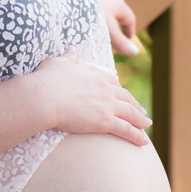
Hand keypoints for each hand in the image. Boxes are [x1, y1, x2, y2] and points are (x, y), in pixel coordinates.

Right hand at [30, 47, 151, 145]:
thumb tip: (73, 49)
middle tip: (141, 111)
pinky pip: (126, 129)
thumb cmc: (46, 80)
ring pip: (130, 113)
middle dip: (135, 105)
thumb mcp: (57, 63)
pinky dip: (136, 135)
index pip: (113, 83)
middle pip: (126, 97)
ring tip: (147, 125)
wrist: (44, 97)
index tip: (123, 96)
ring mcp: (107, 105)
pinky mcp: (105, 121)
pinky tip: (143, 141)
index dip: (120, 91)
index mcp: (96, 74)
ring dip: (140, 120)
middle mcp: (106, 88)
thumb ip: (68, 57)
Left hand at [91, 0, 139, 55]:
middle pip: (117, 10)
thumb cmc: (90, 15)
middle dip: (117, 22)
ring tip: (112, 4)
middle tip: (112, 36)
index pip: (129, 18)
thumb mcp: (106, 31)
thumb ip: (119, 41)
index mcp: (118, 4)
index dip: (129, 31)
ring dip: (108, 5)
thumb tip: (135, 52)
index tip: (126, 40)